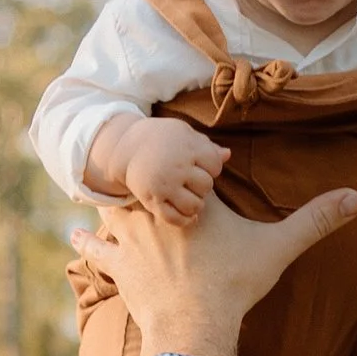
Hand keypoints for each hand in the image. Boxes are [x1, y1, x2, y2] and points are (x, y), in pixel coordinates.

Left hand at [79, 182, 356, 355]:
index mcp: (192, 196)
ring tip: (115, 191)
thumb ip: (315, 220)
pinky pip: (95, 247)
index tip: (196, 153)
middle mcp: (156, 208)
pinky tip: (76, 233)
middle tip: (149, 167)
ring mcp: (131, 235)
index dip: (188, 156)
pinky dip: (87, 240)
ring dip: (116, 199)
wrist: (194, 327)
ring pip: (114, 205)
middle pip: (145, 176)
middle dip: (148, 173)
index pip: (184, 159)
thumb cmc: (234, 285)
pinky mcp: (117, 265)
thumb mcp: (278, 248)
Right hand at [116, 117, 230, 226]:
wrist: (128, 147)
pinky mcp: (152, 200)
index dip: (212, 168)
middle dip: (202, 186)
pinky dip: (184, 220)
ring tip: (190, 198)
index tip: (201, 166)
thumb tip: (228, 155)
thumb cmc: (164, 140)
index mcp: (187, 147)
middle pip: (206, 186)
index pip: (215, 166)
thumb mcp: (185, 135)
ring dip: (196, 204)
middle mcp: (176, 166)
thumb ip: (207, 146)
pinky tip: (187, 215)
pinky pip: (174, 218)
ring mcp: (163, 185)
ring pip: (194, 205)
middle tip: (192, 182)